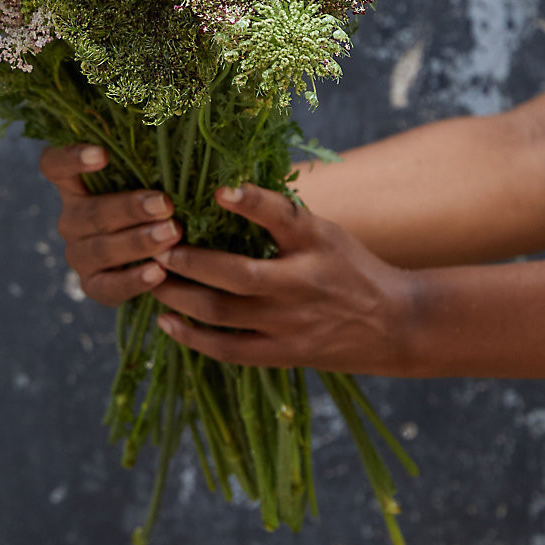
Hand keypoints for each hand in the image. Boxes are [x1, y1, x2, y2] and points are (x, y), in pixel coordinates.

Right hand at [38, 144, 183, 306]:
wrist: (157, 258)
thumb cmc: (155, 204)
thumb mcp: (147, 180)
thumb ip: (151, 162)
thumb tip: (178, 123)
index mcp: (75, 186)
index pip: (54, 166)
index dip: (71, 158)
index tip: (102, 154)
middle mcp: (72, 219)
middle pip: (89, 213)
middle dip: (130, 208)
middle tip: (165, 204)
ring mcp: (79, 255)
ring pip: (100, 249)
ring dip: (138, 242)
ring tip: (172, 234)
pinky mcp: (93, 286)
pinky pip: (109, 287)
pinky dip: (134, 280)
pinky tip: (159, 272)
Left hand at [152, 183, 418, 374]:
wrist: (394, 324)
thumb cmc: (350, 266)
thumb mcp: (324, 232)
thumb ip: (280, 215)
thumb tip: (222, 190)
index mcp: (314, 244)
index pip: (282, 216)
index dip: (250, 201)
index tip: (218, 190)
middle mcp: (301, 285)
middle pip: (235, 275)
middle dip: (189, 260)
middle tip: (155, 244)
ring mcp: (290, 325)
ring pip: (221, 313)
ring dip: (179, 295)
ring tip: (150, 277)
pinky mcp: (283, 355)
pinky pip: (228, 351)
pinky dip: (193, 338)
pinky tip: (167, 321)